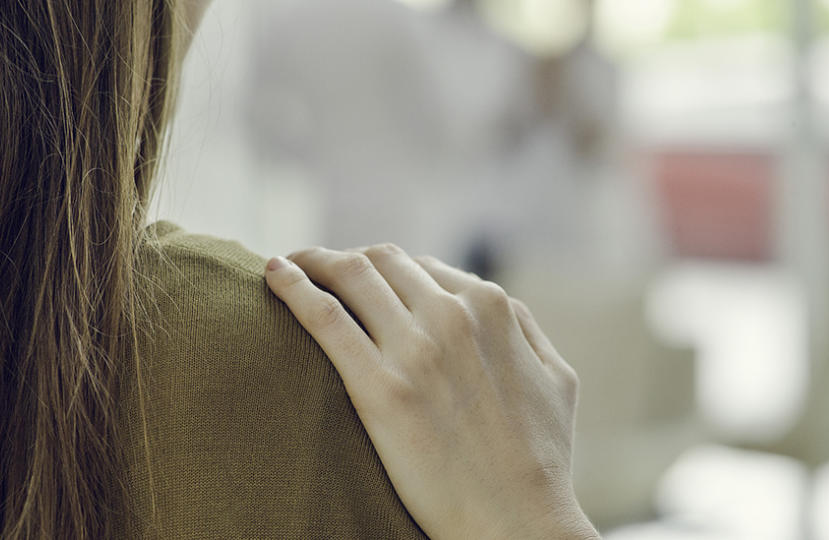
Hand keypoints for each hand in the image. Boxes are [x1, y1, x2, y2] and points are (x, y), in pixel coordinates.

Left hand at [264, 244, 598, 539]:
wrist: (516, 520)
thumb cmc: (542, 458)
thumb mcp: (556, 377)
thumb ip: (526, 329)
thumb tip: (497, 306)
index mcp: (491, 307)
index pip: (420, 266)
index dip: (384, 272)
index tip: (359, 283)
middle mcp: (452, 315)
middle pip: (380, 261)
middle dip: (345, 260)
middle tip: (315, 270)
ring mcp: (415, 350)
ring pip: (349, 274)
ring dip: (312, 261)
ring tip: (286, 266)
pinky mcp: (380, 389)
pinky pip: (323, 317)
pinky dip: (292, 286)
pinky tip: (272, 274)